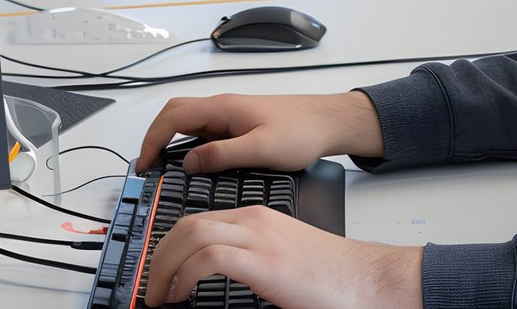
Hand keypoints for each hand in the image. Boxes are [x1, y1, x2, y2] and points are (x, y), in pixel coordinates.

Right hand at [138, 92, 384, 170]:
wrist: (330, 123)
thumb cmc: (302, 132)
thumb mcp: (260, 148)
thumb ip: (222, 155)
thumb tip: (188, 162)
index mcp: (224, 108)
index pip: (174, 116)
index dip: (152, 139)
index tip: (144, 164)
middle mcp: (224, 108)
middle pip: (176, 114)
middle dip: (156, 137)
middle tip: (148, 167)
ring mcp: (231, 116)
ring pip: (190, 124)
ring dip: (172, 142)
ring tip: (164, 169)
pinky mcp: (240, 125)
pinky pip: (206, 132)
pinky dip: (191, 146)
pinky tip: (194, 165)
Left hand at [143, 209, 420, 308]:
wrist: (366, 278)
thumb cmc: (330, 275)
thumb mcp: (281, 261)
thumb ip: (250, 262)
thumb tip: (218, 279)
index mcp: (258, 220)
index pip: (199, 220)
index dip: (169, 247)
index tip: (159, 273)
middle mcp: (255, 221)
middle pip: (187, 223)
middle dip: (158, 255)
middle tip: (150, 287)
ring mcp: (260, 238)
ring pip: (191, 234)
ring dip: (164, 266)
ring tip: (158, 295)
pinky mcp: (264, 261)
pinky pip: (208, 256)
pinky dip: (183, 275)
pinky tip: (180, 294)